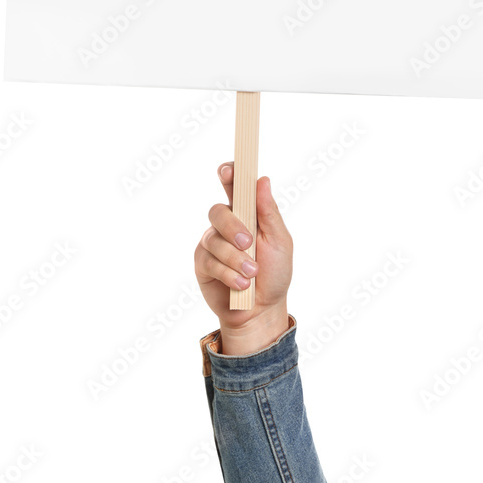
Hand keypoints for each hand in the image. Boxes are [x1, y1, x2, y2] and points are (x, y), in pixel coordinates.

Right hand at [195, 162, 292, 354]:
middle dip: (233, 227)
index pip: (234, 185)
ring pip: (214, 239)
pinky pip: (209, 261)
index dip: (228, 174)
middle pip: (218, 211)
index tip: (228, 171)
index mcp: (248, 212)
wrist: (262, 310)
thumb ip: (269, 212)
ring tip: (252, 275)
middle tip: (249, 243)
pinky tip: (241, 285)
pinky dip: (228, 273)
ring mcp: (212, 243)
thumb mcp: (280, 242)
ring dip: (235, 259)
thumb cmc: (275, 273)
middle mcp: (227, 224)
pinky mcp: (202, 263)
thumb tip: (262, 180)